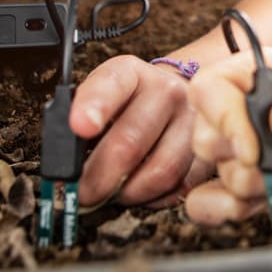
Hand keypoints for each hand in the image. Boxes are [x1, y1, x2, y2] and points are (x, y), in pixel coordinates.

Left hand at [69, 55, 211, 206]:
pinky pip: (181, 186)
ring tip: (114, 194)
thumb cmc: (129, 104)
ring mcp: (193, 119)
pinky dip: (156, 198)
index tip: (79, 127)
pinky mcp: (209, 148)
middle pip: (130, 142)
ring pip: (159, 171)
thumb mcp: (101, 98)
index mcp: (131, 73)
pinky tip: (143, 191)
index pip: (111, 84)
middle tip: (82, 195)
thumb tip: (63, 163)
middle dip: (98, 179)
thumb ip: (79, 120)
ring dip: (129, 194)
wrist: (177, 93)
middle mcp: (167, 91)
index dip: (94, 106)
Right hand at [184, 48, 271, 225]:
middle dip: (256, 161)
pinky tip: (266, 199)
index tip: (254, 150)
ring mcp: (238, 151)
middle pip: (207, 140)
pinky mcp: (244, 186)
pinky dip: (232, 209)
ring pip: (223, 177)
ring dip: (267, 184)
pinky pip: (209, 205)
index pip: (210, 88)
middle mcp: (237, 112)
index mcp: (254, 75)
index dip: (224, 119)